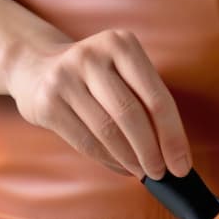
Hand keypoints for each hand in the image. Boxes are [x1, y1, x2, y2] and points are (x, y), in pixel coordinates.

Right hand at [4, 29, 190, 178]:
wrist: (36, 68)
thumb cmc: (95, 78)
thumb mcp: (123, 73)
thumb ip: (147, 103)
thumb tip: (173, 153)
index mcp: (121, 44)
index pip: (156, 97)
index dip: (173, 135)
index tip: (182, 165)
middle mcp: (92, 56)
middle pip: (131, 114)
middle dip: (152, 151)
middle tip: (162, 173)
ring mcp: (65, 77)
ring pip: (107, 131)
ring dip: (131, 159)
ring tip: (143, 172)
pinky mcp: (47, 102)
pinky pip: (86, 141)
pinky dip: (109, 160)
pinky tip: (122, 166)